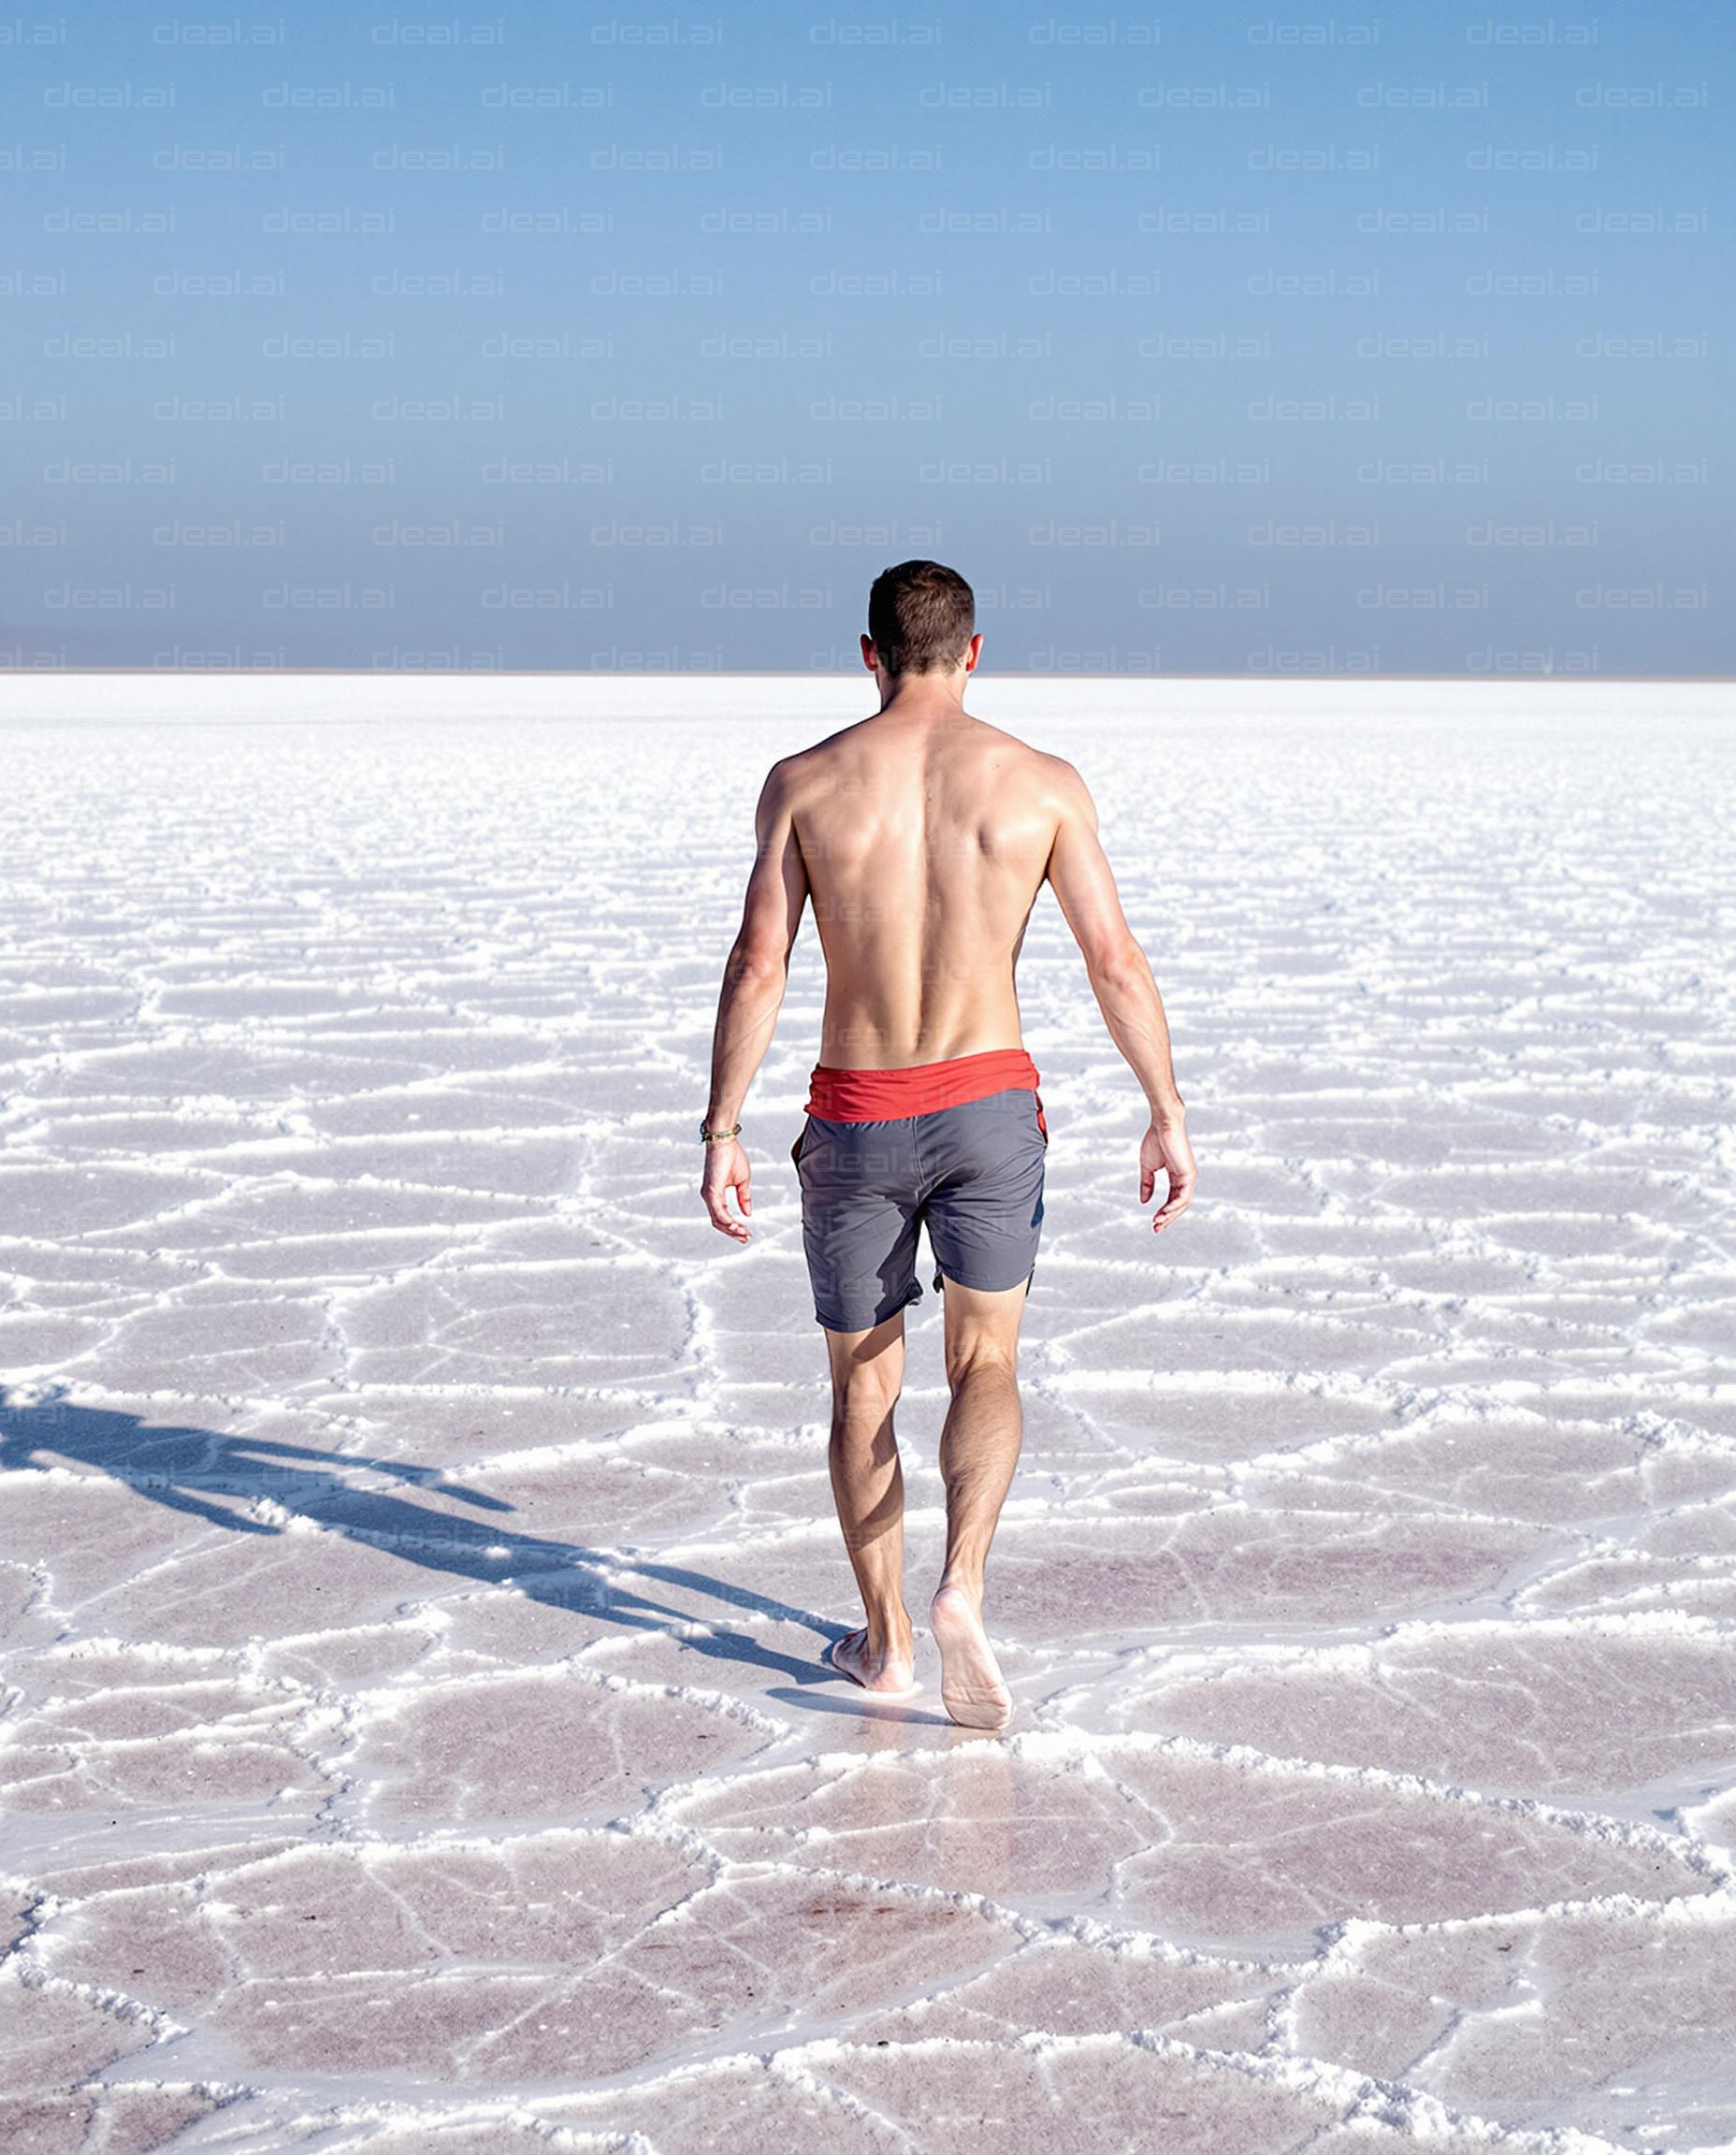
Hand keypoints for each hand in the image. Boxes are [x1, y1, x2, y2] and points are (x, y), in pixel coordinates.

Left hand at [701, 1136, 751, 1241]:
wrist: (725, 1140)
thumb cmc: (731, 1156)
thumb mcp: (742, 1181)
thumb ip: (744, 1198)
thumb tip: (748, 1213)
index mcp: (715, 1194)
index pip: (722, 1217)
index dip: (734, 1227)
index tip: (746, 1233)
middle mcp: (709, 1196)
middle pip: (718, 1223)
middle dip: (733, 1232)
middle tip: (746, 1238)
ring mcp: (708, 1194)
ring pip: (717, 1220)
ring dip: (731, 1229)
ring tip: (743, 1233)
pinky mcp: (711, 1190)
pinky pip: (718, 1211)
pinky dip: (727, 1219)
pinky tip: (736, 1224)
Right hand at [1139, 1115, 1194, 1234]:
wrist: (1163, 1124)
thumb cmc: (1155, 1140)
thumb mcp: (1148, 1167)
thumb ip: (1146, 1183)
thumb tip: (1143, 1201)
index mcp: (1177, 1176)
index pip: (1172, 1199)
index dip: (1163, 1212)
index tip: (1153, 1223)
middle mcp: (1185, 1178)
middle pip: (1179, 1205)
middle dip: (1168, 1218)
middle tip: (1156, 1229)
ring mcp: (1189, 1176)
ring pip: (1182, 1203)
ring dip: (1170, 1215)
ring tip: (1157, 1223)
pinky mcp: (1189, 1173)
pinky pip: (1183, 1195)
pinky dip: (1174, 1206)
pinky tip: (1165, 1213)